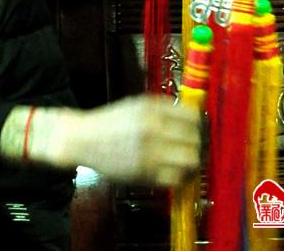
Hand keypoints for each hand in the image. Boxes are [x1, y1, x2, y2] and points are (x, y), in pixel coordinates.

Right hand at [3, 94, 201, 189]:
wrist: (84, 139)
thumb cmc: (112, 120)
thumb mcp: (138, 104)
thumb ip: (164, 109)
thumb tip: (193, 116)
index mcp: (153, 110)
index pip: (193, 117)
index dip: (199, 125)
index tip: (197, 129)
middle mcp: (154, 130)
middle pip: (195, 140)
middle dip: (198, 144)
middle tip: (194, 147)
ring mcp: (150, 154)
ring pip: (190, 161)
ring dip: (192, 162)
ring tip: (187, 161)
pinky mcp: (145, 175)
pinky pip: (176, 179)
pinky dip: (180, 177)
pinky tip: (176, 172)